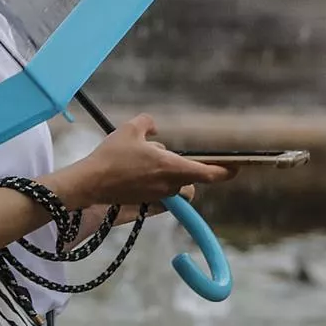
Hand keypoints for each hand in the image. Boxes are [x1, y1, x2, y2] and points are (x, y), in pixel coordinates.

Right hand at [47, 114, 231, 208]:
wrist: (90, 182)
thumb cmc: (112, 155)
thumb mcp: (131, 128)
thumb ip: (148, 122)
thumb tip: (154, 127)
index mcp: (171, 167)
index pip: (206, 173)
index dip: (223, 172)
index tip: (235, 170)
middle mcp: (168, 185)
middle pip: (189, 180)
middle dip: (184, 169)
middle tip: (162, 155)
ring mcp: (157, 196)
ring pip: (174, 184)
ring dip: (168, 174)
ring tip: (144, 161)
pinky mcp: (145, 202)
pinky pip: (160, 191)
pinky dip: (154, 181)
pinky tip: (134, 170)